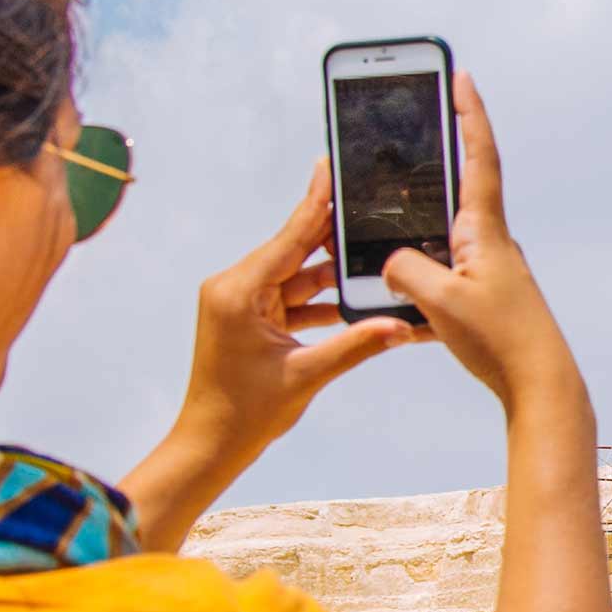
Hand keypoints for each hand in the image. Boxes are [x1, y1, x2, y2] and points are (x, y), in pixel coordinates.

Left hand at [182, 159, 420, 449]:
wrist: (210, 445)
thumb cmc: (245, 413)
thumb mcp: (307, 375)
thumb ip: (357, 345)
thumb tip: (401, 325)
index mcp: (239, 291)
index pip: (289, 236)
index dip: (316, 202)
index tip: (331, 166)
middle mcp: (235, 288)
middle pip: (295, 249)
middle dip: (333, 234)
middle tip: (369, 206)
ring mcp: (242, 303)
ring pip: (297, 274)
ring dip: (332, 273)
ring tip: (374, 253)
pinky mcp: (251, 319)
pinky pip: (293, 297)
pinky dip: (321, 299)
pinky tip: (356, 295)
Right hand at [378, 71, 582, 408]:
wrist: (540, 384)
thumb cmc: (500, 340)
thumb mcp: (440, 302)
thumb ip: (405, 270)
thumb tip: (392, 261)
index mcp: (484, 229)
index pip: (478, 155)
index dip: (469, 114)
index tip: (460, 76)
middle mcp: (490, 241)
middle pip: (457, 187)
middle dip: (432, 161)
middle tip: (411, 129)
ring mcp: (489, 267)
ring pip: (443, 235)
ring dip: (417, 230)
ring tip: (387, 226)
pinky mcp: (484, 295)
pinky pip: (443, 272)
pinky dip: (420, 276)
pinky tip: (401, 299)